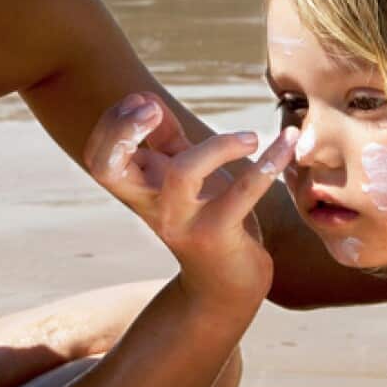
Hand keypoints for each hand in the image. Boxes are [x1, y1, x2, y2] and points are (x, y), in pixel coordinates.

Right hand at [85, 92, 298, 312]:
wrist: (225, 286)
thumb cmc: (203, 221)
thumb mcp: (181, 178)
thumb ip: (164, 141)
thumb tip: (148, 100)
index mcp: (139, 189)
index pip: (98, 158)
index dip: (112, 124)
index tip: (144, 103)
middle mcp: (152, 206)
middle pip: (110, 168)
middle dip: (122, 130)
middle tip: (151, 107)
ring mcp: (182, 222)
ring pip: (183, 173)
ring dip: (218, 144)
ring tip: (250, 137)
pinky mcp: (219, 234)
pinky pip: (242, 192)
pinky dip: (268, 162)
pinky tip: (287, 142)